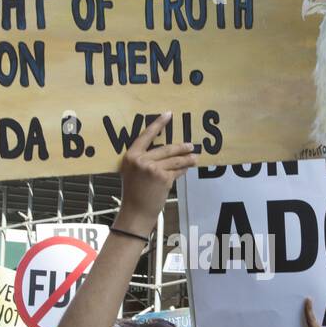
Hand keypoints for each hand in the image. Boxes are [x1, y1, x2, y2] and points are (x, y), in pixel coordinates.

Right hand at [117, 113, 198, 234]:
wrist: (136, 211)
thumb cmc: (134, 192)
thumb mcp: (132, 172)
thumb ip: (143, 159)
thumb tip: (164, 150)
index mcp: (130, 156)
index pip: (146, 135)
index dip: (158, 124)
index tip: (168, 114)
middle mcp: (141, 160)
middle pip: (166, 148)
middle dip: (181, 147)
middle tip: (190, 146)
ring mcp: (152, 168)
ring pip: (175, 160)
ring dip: (187, 158)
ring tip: (194, 158)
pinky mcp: (163, 177)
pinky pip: (177, 170)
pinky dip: (183, 169)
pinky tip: (187, 168)